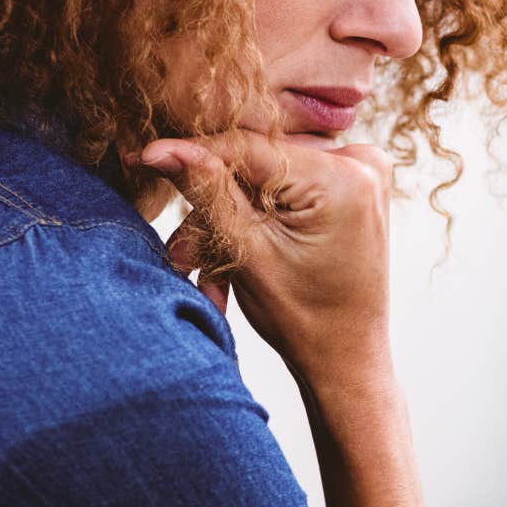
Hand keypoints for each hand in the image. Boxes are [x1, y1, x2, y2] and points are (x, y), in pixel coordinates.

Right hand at [137, 130, 395, 392]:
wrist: (346, 358)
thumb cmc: (305, 318)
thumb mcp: (247, 252)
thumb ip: (207, 192)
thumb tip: (163, 148)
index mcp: (344, 178)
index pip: (250, 148)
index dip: (193, 155)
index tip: (144, 157)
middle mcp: (362, 163)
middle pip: (258, 166)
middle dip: (213, 208)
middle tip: (180, 251)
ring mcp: (362, 172)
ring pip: (267, 181)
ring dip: (229, 222)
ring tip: (199, 269)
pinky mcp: (353, 185)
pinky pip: (288, 189)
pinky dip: (257, 220)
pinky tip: (232, 261)